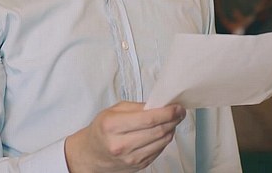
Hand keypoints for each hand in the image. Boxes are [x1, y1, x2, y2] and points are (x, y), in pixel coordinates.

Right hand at [64, 101, 185, 172]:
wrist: (92, 153)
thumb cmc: (103, 129)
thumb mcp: (115, 110)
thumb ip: (138, 107)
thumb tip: (160, 105)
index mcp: (113, 125)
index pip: (148, 119)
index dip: (167, 113)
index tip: (177, 107)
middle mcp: (121, 144)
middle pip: (158, 131)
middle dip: (173, 120)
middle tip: (179, 112)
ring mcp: (130, 158)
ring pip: (162, 142)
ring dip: (171, 130)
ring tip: (172, 121)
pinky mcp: (138, 165)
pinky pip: (159, 151)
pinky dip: (164, 140)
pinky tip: (163, 132)